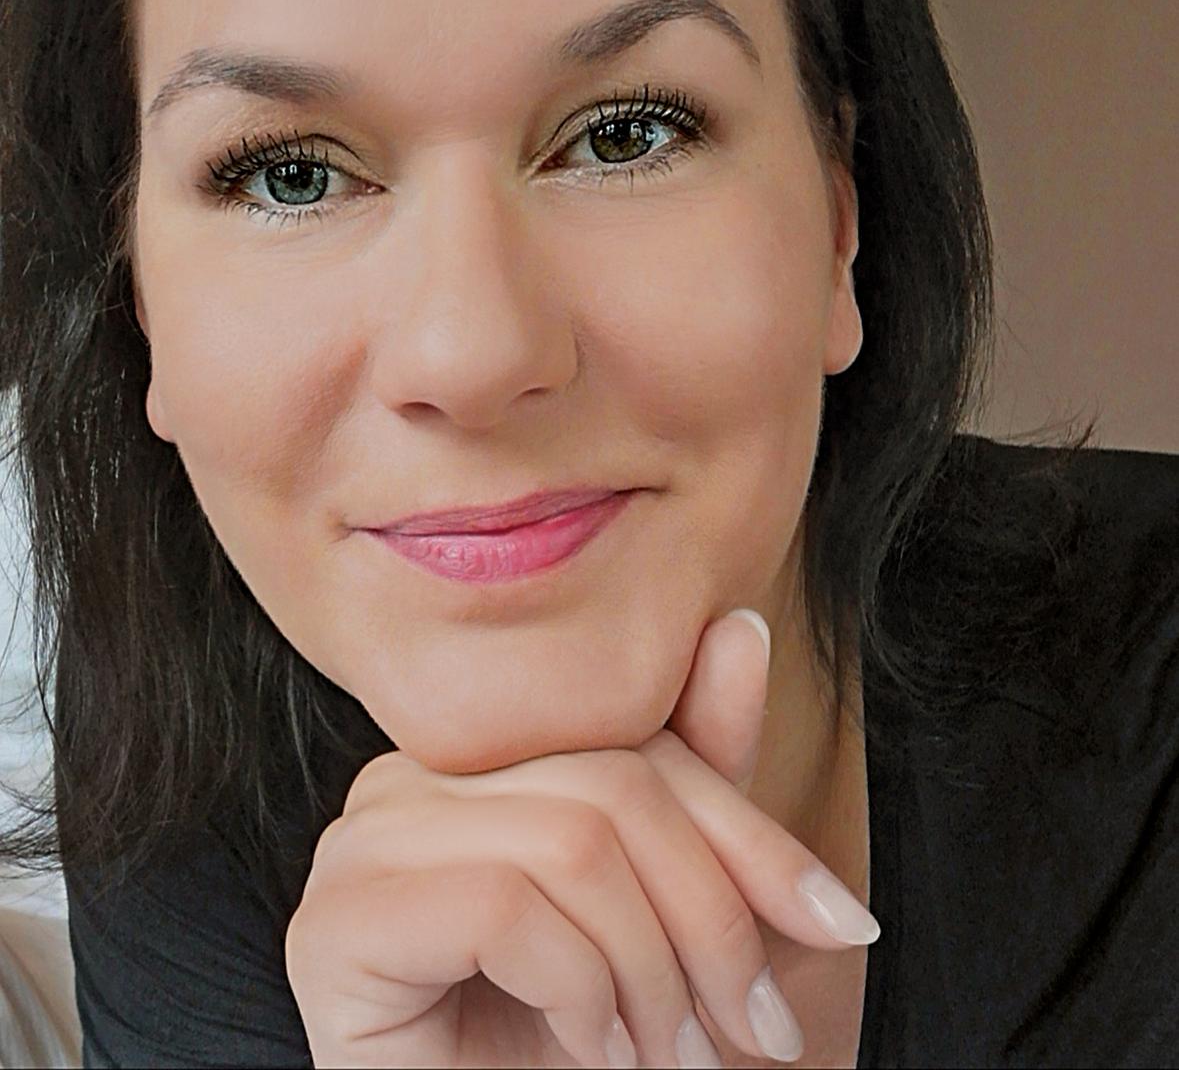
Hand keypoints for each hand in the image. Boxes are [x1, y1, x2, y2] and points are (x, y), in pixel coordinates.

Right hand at [285, 611, 870, 1067]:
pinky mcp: (335, 927)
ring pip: (569, 843)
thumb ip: (703, 783)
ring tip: (672, 1058)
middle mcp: (403, 785)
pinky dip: (580, 996)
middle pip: (609, 788)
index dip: (749, 836)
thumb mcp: (676, 914)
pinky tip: (590, 1053)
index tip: (844, 925)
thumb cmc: (589, 1056)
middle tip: (751, 1032)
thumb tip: (741, 625)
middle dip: (711, 921)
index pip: (634, 745)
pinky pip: (502, 907)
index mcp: (477, 764)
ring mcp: (358, 848)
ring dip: (654, 976)